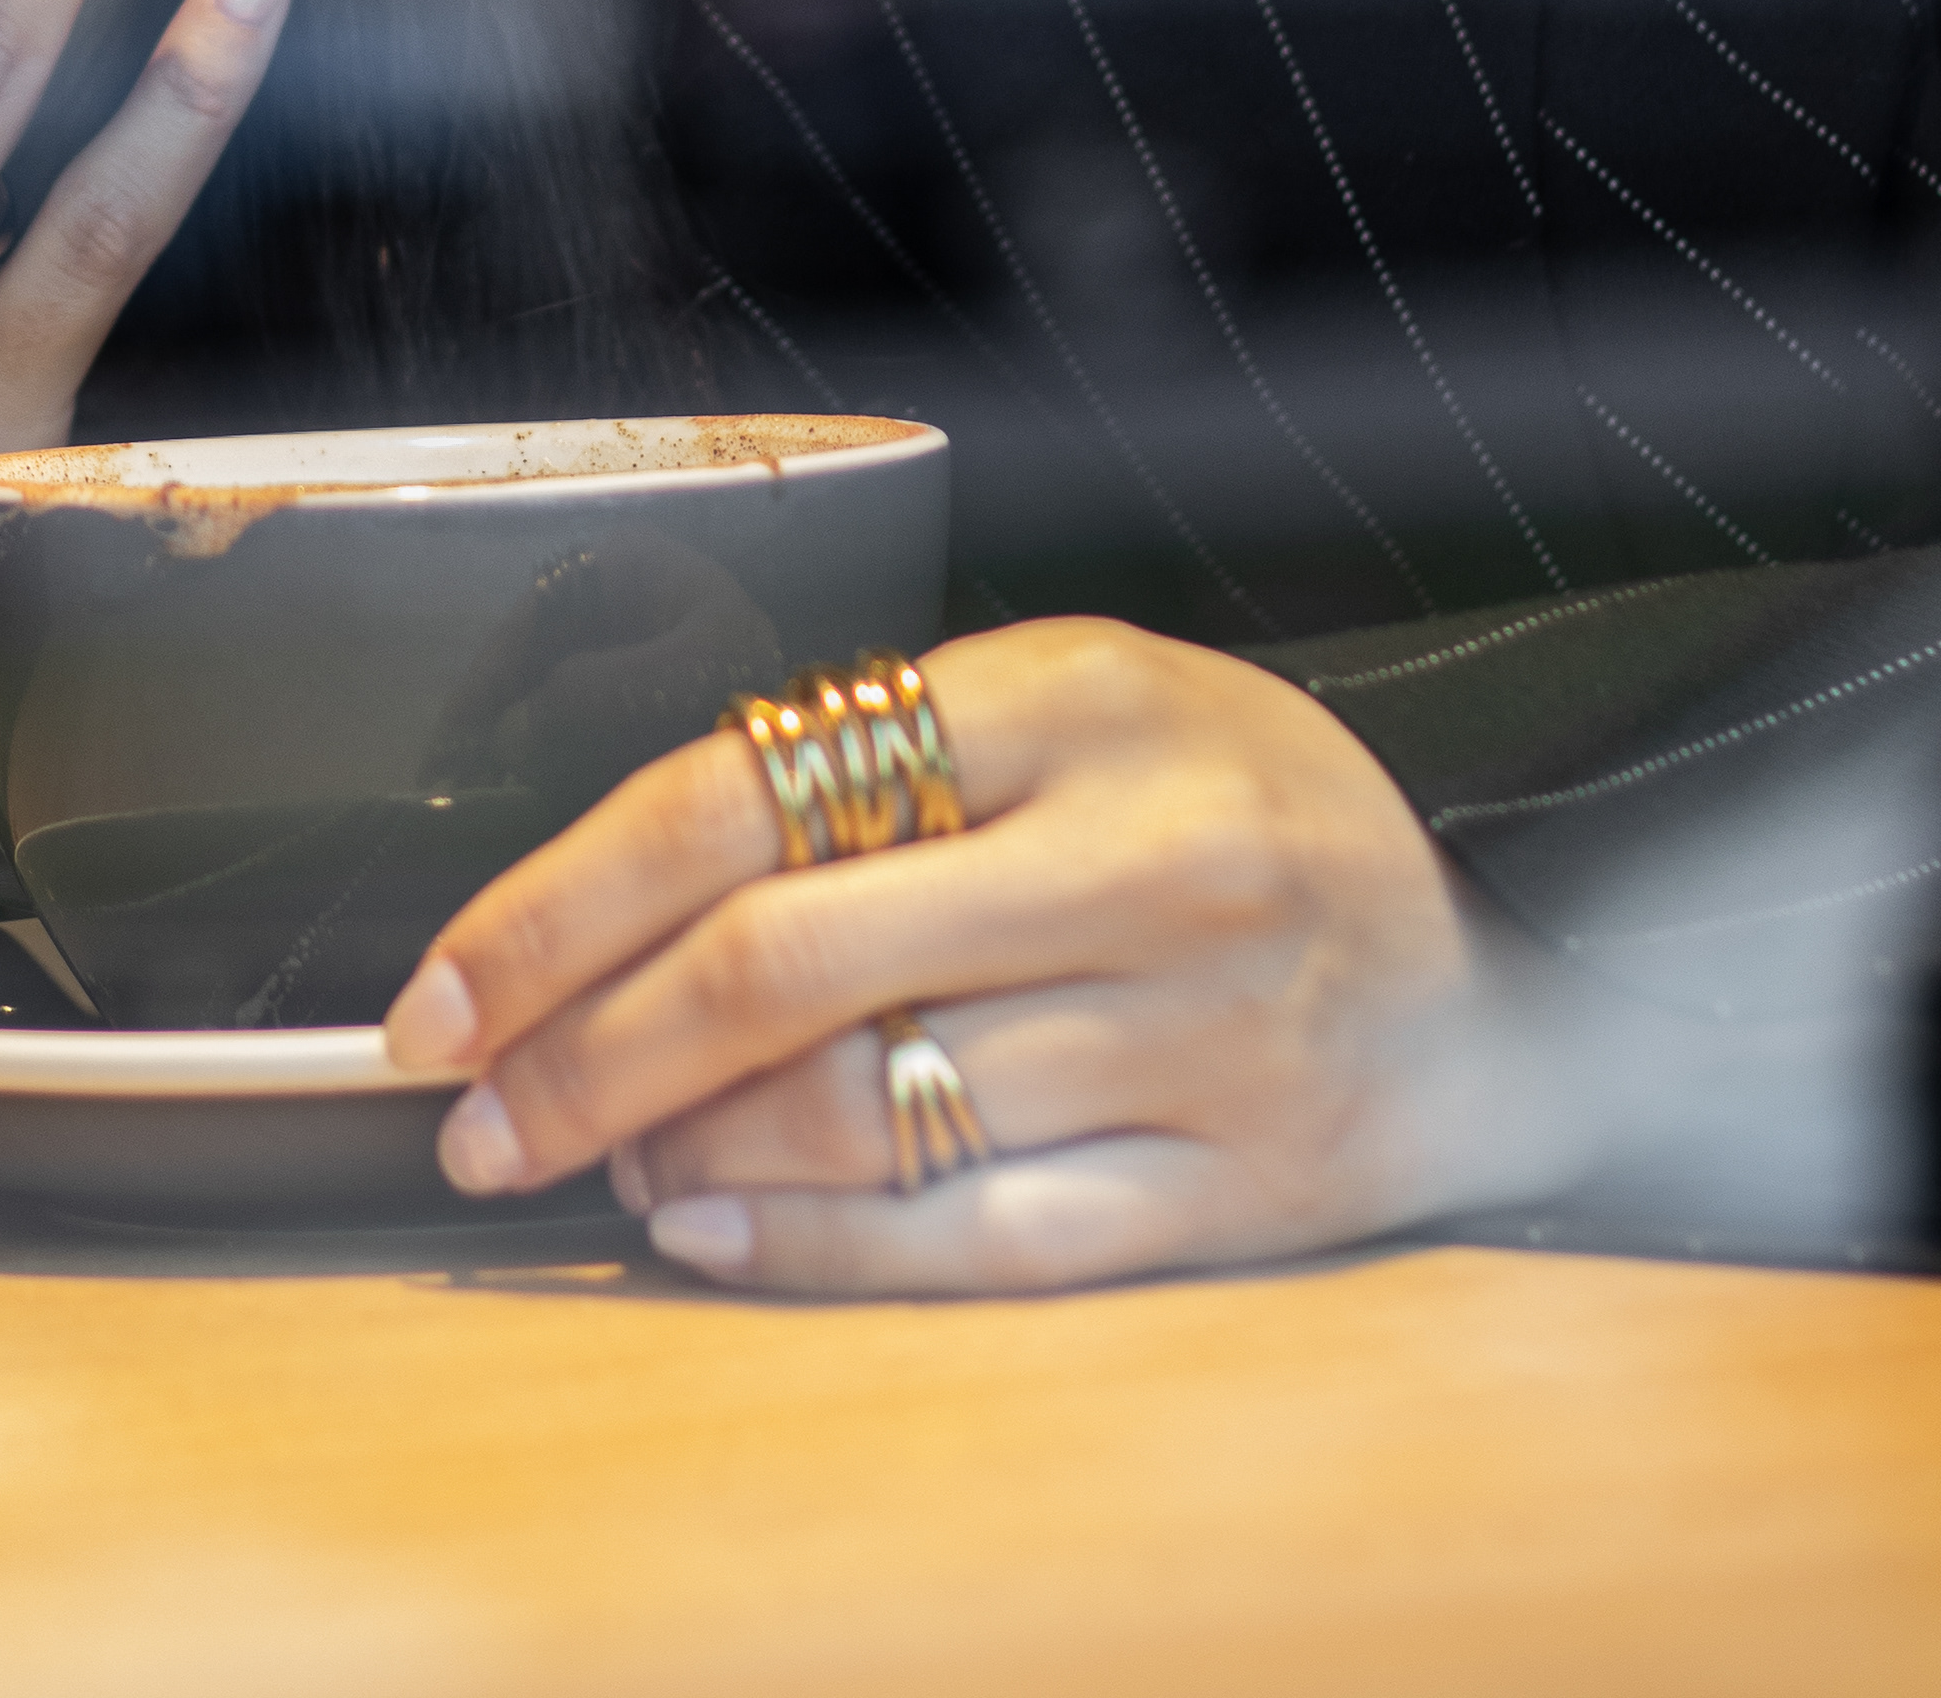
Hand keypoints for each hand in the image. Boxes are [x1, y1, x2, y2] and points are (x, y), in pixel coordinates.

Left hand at [381, 617, 1575, 1294]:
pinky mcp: (1242, 1187)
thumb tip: (620, 908)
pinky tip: (706, 1226)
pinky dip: (809, 1245)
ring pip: (860, 1110)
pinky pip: (973, 1238)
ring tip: (596, 1155)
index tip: (445, 987)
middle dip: (579, 1051)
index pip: (742, 793)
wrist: (1496, 949)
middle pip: (774, 964)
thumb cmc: (1228, 805)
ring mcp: (1199, 1032)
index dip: (561, 903)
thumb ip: (874, 772)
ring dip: (679, 1147)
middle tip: (474, 1107)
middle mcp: (1141, 856)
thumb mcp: (1071, 707)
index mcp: (1070, 695)